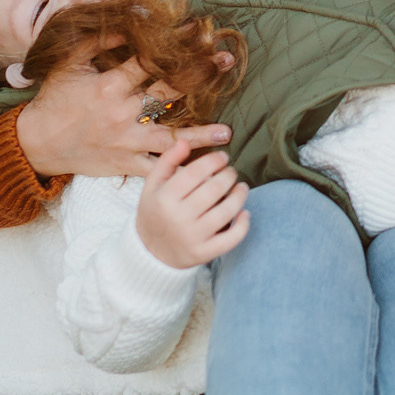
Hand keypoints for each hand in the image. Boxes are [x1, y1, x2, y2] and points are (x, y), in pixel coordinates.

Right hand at [15, 51, 231, 180]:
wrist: (38, 144)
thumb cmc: (56, 99)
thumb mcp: (69, 64)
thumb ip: (97, 41)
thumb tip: (126, 20)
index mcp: (109, 85)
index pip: (150, 59)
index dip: (177, 44)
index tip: (200, 30)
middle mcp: (121, 113)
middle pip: (168, 92)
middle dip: (199, 75)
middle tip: (227, 62)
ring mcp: (126, 140)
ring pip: (169, 137)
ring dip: (199, 134)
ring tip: (227, 133)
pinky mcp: (126, 163)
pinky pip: (156, 167)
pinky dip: (177, 167)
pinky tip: (200, 164)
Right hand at [135, 137, 249, 267]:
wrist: (149, 253)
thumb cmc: (155, 212)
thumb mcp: (153, 185)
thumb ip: (167, 161)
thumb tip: (185, 141)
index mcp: (165, 198)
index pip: (196, 171)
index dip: (214, 160)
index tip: (223, 157)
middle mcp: (178, 218)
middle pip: (215, 189)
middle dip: (229, 175)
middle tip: (231, 172)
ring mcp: (192, 237)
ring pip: (227, 212)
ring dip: (240, 195)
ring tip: (241, 187)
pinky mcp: (204, 253)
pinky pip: (231, 239)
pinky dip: (243, 224)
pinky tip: (244, 212)